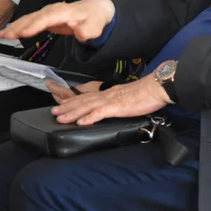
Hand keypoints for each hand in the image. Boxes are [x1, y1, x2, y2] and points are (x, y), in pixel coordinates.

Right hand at [0, 0, 115, 41]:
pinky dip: (18, 26)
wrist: (95, 9)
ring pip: (29, 19)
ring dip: (14, 27)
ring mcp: (47, 12)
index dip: (35, 25)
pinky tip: (7, 32)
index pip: (47, 18)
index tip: (23, 33)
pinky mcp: (44, 17)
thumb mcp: (96, 26)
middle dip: (19, 26)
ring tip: (1, 35)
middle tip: (4, 36)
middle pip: (33, 18)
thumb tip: (80, 33)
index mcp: (64, 12)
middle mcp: (53, 10)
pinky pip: (29, 21)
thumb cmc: (94, 19)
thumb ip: (88, 31)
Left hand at [50, 74, 170, 124]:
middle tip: (53, 112)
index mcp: (109, 93)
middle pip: (82, 101)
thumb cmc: (147, 94)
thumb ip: (120, 102)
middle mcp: (107, 95)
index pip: (87, 97)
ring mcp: (111, 100)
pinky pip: (100, 112)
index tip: (62, 105)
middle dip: (67, 107)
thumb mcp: (129, 97)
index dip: (73, 101)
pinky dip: (89, 118)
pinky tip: (81, 123)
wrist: (157, 88)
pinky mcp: (117, 106)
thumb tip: (116, 108)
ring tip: (60, 118)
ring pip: (87, 106)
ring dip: (72, 112)